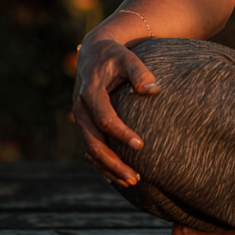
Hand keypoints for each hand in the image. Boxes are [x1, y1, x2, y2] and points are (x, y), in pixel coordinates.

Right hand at [72, 37, 159, 185]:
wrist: (94, 52)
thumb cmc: (115, 55)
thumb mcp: (127, 57)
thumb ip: (140, 72)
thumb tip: (154, 90)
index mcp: (90, 92)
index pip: (105, 118)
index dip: (121, 133)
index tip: (141, 146)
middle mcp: (80, 109)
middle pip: (93, 142)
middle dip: (113, 162)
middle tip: (136, 177)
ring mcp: (80, 119)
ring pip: (90, 151)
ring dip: (108, 168)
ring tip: (131, 181)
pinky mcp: (84, 125)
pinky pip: (90, 150)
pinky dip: (101, 165)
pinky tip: (117, 177)